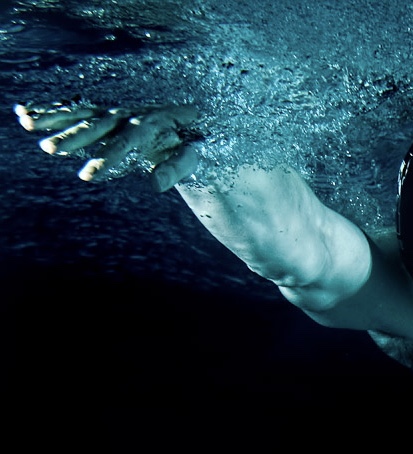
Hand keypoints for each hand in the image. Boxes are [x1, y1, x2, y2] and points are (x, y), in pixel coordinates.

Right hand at [16, 101, 200, 191]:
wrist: (189, 121)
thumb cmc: (192, 142)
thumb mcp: (193, 155)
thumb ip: (176, 168)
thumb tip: (156, 185)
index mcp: (149, 125)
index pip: (126, 143)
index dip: (107, 158)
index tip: (89, 176)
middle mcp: (127, 115)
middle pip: (96, 127)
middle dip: (73, 137)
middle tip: (50, 150)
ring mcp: (113, 113)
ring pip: (80, 114)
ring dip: (53, 118)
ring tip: (26, 124)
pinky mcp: (103, 114)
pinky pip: (73, 111)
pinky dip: (49, 111)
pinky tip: (23, 113)